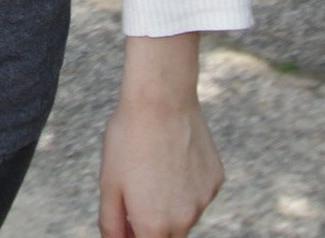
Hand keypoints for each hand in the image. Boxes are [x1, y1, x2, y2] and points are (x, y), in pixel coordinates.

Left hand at [98, 94, 223, 237]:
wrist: (162, 99)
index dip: (133, 234)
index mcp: (154, 226)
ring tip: (155, 167)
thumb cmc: (129, 139)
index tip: (127, 219)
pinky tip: (174, 158)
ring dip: (170, 205)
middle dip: (152, 224)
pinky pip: (199, 194)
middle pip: (168, 237)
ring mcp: (204, 200)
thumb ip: (111, 225)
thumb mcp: (108, 184)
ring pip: (185, 216)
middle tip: (138, 190)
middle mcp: (184, 220)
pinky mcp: (216, 180)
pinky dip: (187, 186)